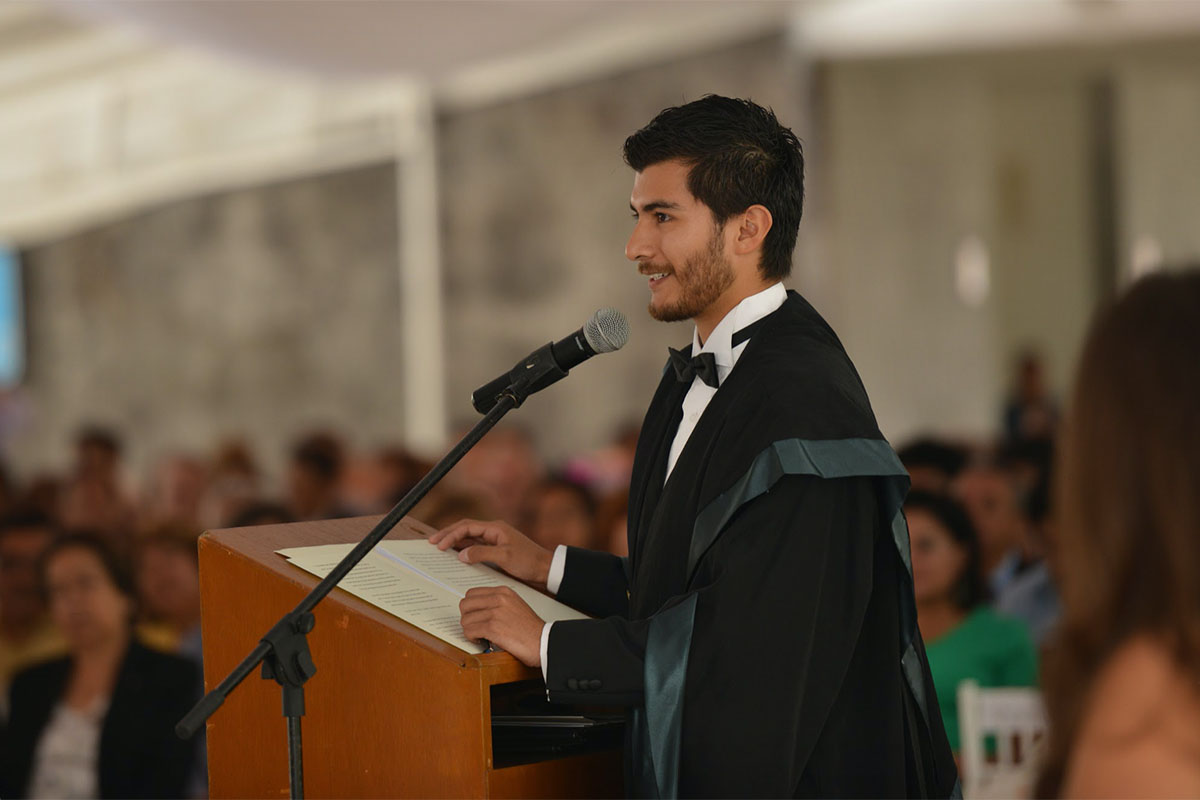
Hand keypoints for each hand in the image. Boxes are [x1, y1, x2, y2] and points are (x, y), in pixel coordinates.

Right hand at [429, 519, 552, 587]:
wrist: (545, 569)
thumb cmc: (528, 561)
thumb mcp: (504, 557)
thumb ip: (482, 554)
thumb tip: (461, 554)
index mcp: (495, 528)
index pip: (467, 527)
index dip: (451, 535)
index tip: (438, 545)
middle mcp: (493, 531)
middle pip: (465, 529)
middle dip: (447, 534)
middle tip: (432, 543)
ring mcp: (494, 540)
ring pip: (469, 538)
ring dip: (454, 541)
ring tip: (438, 547)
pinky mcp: (495, 550)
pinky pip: (475, 547)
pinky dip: (463, 549)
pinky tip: (455, 556)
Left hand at [459, 587, 543, 666]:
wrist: (542, 642)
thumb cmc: (529, 628)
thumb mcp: (514, 605)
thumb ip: (497, 602)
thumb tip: (477, 608)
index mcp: (503, 591)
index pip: (472, 593)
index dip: (470, 607)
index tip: (475, 616)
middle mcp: (498, 599)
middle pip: (465, 605)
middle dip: (467, 618)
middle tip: (475, 626)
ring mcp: (495, 613)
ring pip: (465, 620)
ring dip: (470, 630)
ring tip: (480, 635)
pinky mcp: (492, 628)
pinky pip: (469, 631)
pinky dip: (472, 638)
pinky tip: (481, 640)